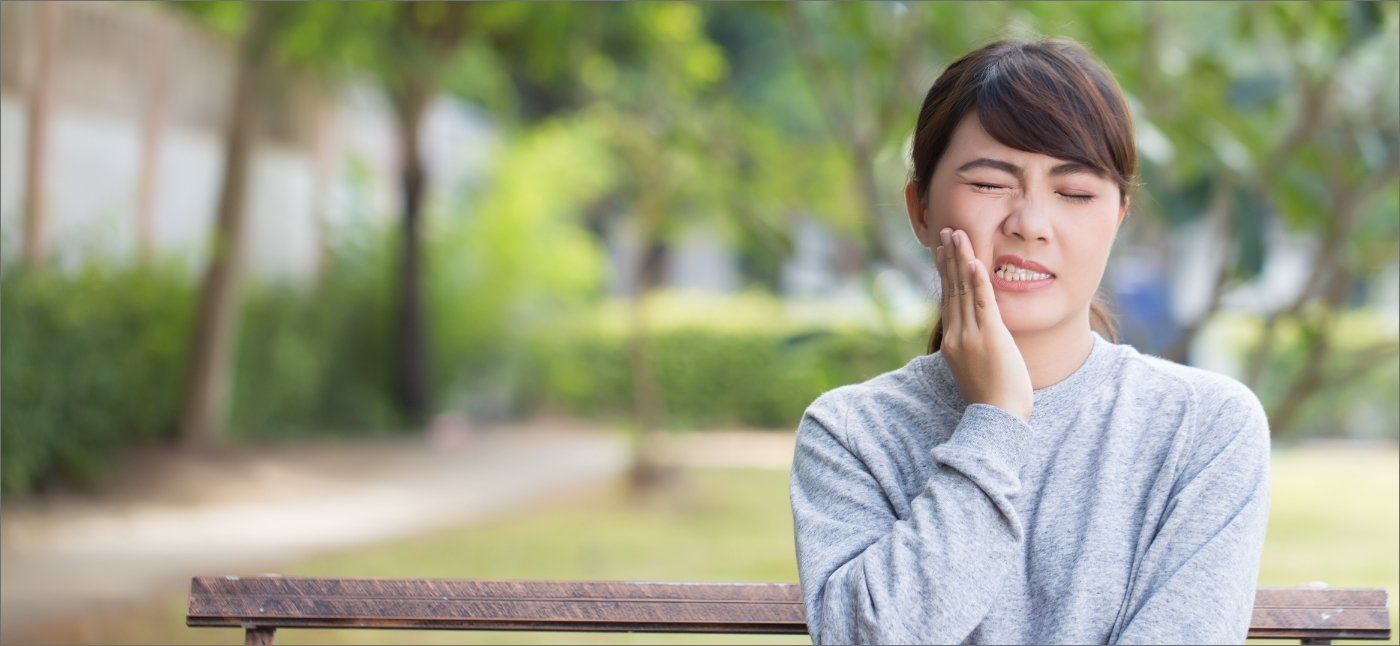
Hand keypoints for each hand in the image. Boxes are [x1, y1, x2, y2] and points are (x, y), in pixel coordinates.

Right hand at [935, 228, 1033, 422]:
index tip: (943, 251)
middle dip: (950, 258)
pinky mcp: (990, 337)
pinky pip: (983, 303)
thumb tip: (976, 335)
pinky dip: (978, 281)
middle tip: (947, 232)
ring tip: (958, 236)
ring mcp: (971, 336)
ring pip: (964, 291)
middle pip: (952, 289)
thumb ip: (972, 347)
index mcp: (952, 342)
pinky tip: (976, 261)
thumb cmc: (992, 400)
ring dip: (961, 260)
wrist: (997, 418)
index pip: (948, 299)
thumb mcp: (975, 369)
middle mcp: (957, 335)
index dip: (946, 273)